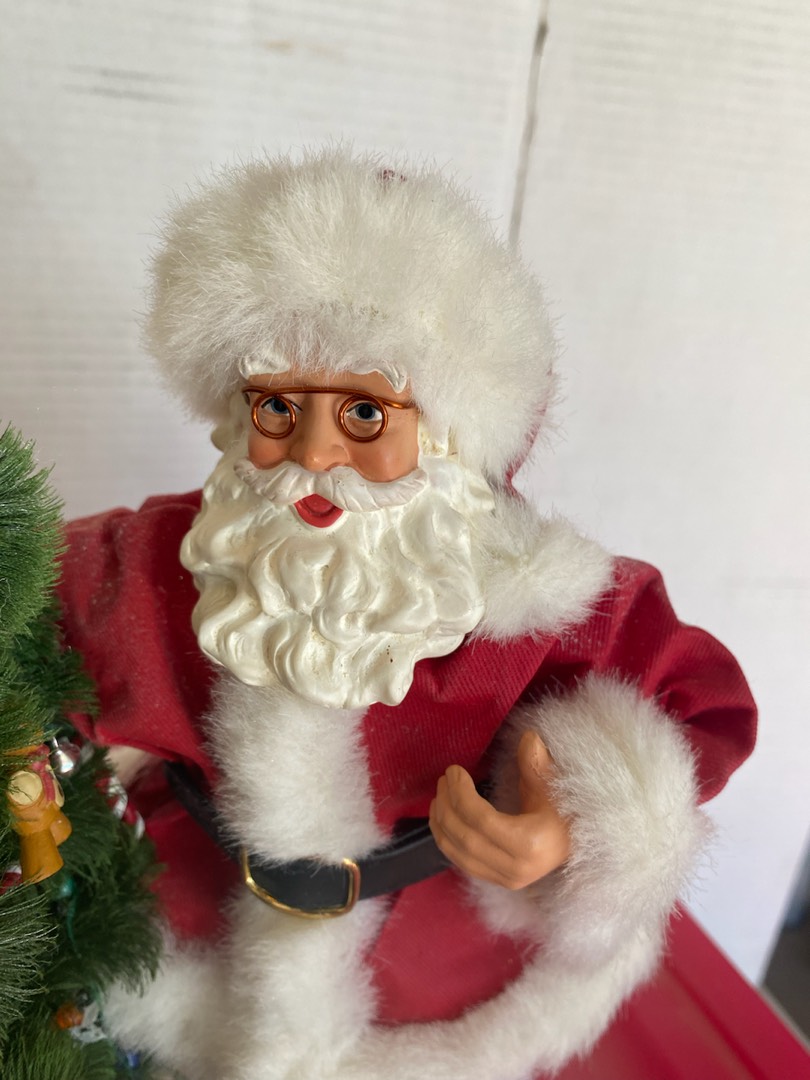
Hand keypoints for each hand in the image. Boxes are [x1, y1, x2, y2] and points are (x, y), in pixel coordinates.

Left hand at [429, 731, 570, 889]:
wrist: (573, 844)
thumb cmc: (564, 812)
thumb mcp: (552, 786)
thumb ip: (536, 763)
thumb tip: (529, 737)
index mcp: (530, 845)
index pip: (482, 820)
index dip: (461, 794)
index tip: (454, 771)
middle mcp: (515, 869)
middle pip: (465, 837)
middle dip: (448, 805)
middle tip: (443, 779)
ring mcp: (505, 880)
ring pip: (458, 854)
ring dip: (441, 823)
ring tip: (439, 795)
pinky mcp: (498, 882)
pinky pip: (462, 863)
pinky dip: (446, 840)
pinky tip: (442, 818)